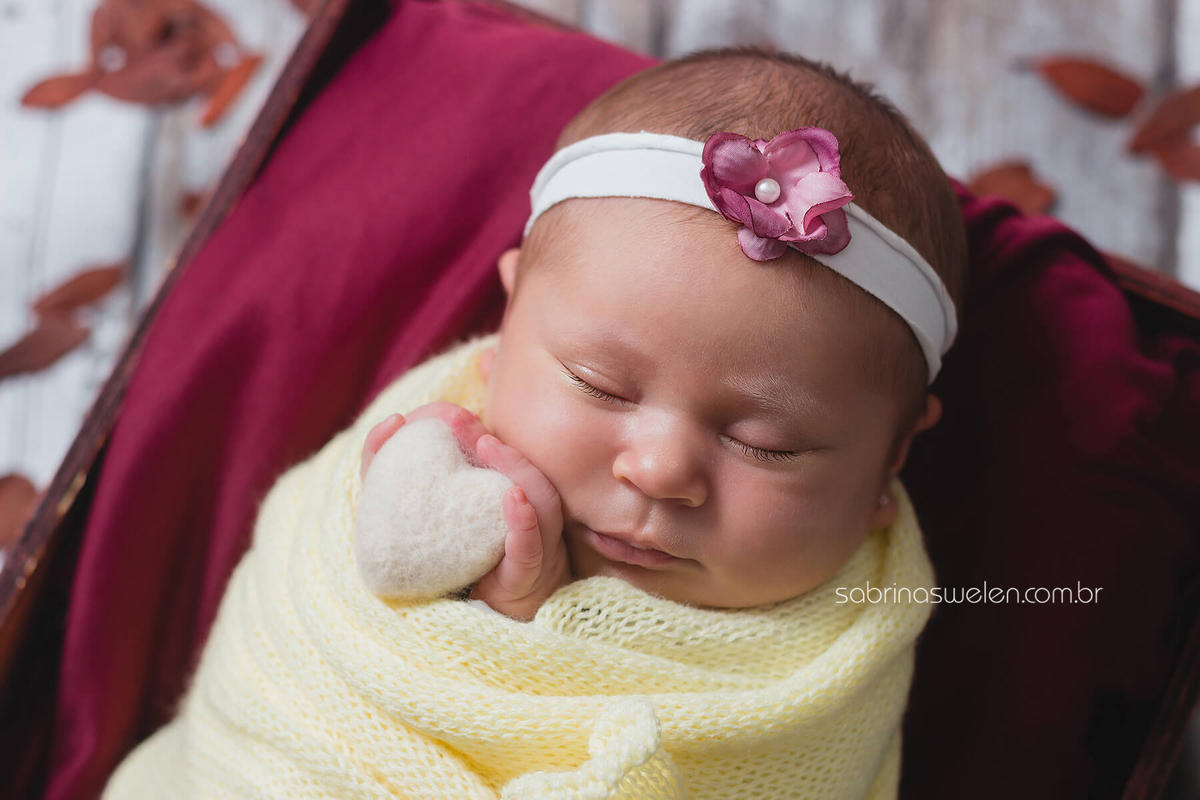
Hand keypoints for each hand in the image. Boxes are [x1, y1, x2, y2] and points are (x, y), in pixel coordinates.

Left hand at [360, 401, 570, 620]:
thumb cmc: (449, 565)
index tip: (448, 412)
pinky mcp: (525, 579)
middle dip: (499, 446)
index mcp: (509, 500)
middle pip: (530, 476)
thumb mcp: (420, 517)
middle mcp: (530, 520)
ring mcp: (535, 550)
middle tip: (459, 421)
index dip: (482, 432)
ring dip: (518, 471)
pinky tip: (512, 501)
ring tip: (487, 446)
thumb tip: (391, 422)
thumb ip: (397, 473)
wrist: (463, 623)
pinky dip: (525, 525)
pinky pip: (531, 550)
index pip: (508, 461)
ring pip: (544, 504)